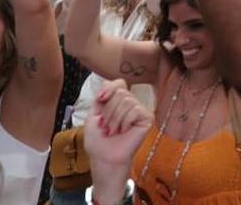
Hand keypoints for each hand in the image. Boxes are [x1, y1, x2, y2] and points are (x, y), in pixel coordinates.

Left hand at [86, 80, 151, 197]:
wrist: (103, 157)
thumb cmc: (98, 140)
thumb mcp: (93, 113)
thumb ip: (101, 95)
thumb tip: (108, 83)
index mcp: (118, 101)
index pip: (118, 82)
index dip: (109, 90)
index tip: (100, 101)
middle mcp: (131, 103)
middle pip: (120, 92)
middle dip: (109, 110)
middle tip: (107, 125)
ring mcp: (140, 111)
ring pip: (127, 101)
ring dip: (115, 119)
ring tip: (114, 131)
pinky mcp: (147, 119)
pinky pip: (135, 110)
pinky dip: (125, 122)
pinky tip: (124, 132)